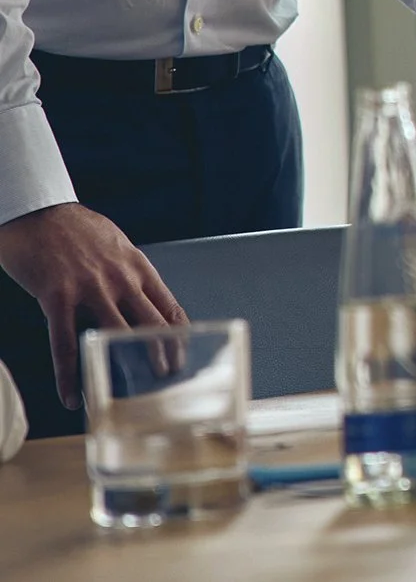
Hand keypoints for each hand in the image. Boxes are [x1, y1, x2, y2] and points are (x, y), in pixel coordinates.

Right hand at [0, 204, 183, 408]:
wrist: (39, 213)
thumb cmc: (77, 229)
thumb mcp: (117, 245)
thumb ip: (130, 273)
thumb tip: (141, 297)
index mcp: (138, 267)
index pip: (169, 306)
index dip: (180, 335)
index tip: (185, 354)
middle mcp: (121, 279)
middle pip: (152, 324)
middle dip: (162, 355)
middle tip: (165, 379)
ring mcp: (91, 289)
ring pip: (115, 336)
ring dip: (124, 367)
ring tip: (128, 391)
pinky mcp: (58, 297)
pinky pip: (65, 343)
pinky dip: (69, 374)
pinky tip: (71, 394)